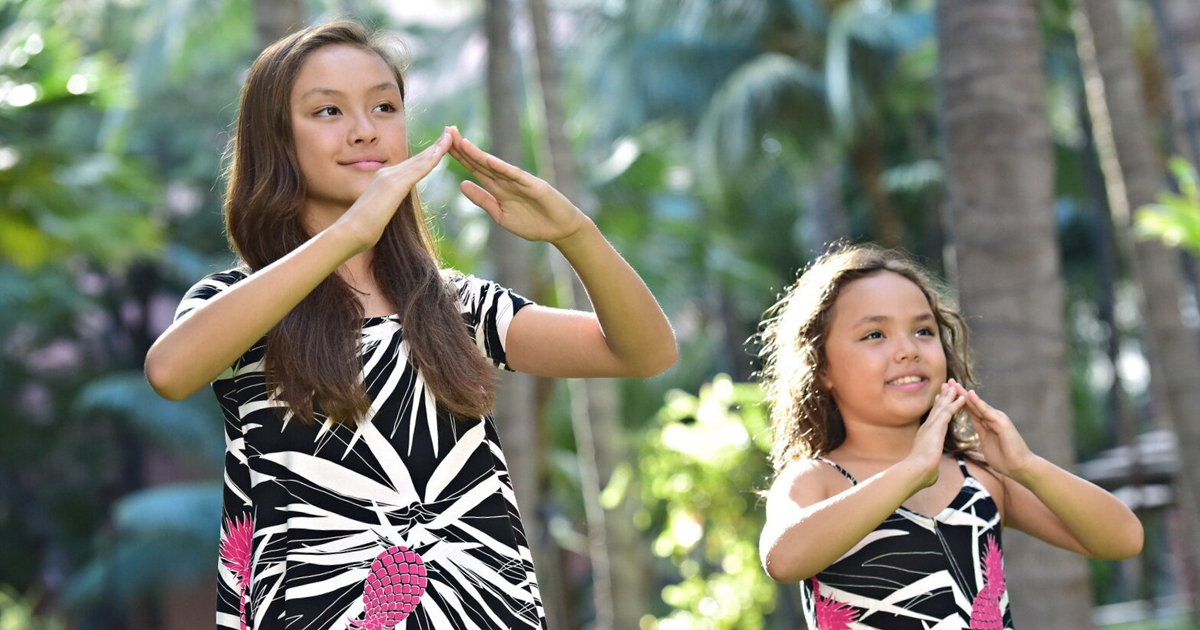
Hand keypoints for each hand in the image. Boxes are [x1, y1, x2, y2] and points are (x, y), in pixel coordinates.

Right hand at [336, 128, 452, 251]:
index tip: (441, 144)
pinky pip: (418, 170)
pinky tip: (442, 151)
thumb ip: (388, 204)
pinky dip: (431, 159)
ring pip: (420, 160)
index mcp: (384, 179)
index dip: (428, 153)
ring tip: (451, 134)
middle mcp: (387, 173)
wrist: (350, 231)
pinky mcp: (395, 186)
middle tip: (451, 130)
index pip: (412, 164)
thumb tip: (390, 206)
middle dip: (436, 143)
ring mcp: (390, 177)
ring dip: (438, 146)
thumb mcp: (379, 211)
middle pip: (418, 157)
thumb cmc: (362, 228)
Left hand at [448, 129, 589, 244]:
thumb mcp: (500, 215)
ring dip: (478, 153)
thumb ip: (482, 200)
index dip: (459, 157)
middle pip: (481, 161)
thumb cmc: (533, 223)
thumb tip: (461, 184)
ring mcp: (520, 181)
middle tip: (447, 130)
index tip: (442, 145)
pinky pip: (515, 175)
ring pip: (494, 165)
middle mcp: (506, 180)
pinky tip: (488, 159)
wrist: (559, 230)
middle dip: (464, 147)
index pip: (474, 169)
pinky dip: (502, 167)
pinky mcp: (533, 186)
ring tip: (461, 141)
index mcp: (497, 188)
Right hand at [906, 380, 966, 487]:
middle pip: (936, 409)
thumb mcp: (927, 467)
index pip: (932, 420)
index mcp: (924, 436)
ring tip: (955, 386)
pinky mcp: (936, 426)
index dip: (937, 409)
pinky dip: (955, 403)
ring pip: (942, 407)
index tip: (940, 400)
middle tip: (946, 386)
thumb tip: (931, 475)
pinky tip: (962, 397)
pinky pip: (948, 411)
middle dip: (942, 397)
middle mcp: (926, 428)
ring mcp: (930, 426)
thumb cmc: (920, 473)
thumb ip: (930, 467)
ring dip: (949, 396)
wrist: (916, 470)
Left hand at [948, 381, 1036, 478]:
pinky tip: (970, 394)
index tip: (945, 392)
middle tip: (948, 380)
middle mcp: (992, 418)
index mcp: (986, 423)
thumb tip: (972, 430)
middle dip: (960, 392)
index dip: (957, 400)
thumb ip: (980, 434)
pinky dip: (979, 403)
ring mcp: (997, 419)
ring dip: (965, 394)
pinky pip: (987, 412)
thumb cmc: (1004, 459)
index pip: (969, 409)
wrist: (1019, 467)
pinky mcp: (1002, 423)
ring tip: (954, 384)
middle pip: (972, 403)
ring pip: (978, 404)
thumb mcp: (986, 444)